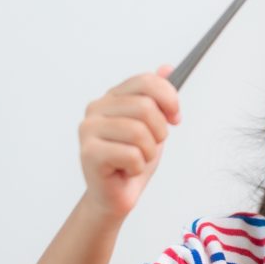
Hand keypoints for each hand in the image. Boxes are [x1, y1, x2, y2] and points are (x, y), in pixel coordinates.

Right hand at [78, 65, 180, 218]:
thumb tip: (167, 67)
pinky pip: (131, 154)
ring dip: (148, 153)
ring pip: (140, 132)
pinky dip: (137, 167)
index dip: (169, 99)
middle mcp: (96, 108)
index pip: (146, 82)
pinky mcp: (89, 153)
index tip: (175, 118)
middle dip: (158, 133)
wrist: (116, 196)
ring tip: (136, 160)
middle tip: (149, 147)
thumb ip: (158, 97)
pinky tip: (126, 170)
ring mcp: (89, 130)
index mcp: (112, 97)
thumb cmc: (132, 161)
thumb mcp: (153, 125)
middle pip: (145, 107)